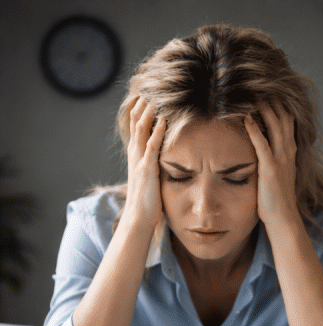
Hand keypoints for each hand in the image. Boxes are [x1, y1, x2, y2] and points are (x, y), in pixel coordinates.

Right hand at [122, 96, 166, 233]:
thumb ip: (153, 165)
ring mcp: (140, 160)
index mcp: (136, 156)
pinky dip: (157, 131)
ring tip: (154, 96)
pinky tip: (164, 119)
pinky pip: (152, 146)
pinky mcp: (147, 169)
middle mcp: (135, 154)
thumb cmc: (147, 200)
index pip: (135, 127)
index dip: (138, 111)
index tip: (144, 95)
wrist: (139, 217)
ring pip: (142, 130)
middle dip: (141, 105)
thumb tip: (161, 159)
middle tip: (148, 88)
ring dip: (148, 112)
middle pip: (136, 123)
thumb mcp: (150, 177)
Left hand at [244, 103, 302, 229]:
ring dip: (265, 109)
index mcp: (289, 152)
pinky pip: (262, 145)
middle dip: (274, 100)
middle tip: (261, 84)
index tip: (269, 91)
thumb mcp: (278, 174)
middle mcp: (288, 152)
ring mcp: (280, 160)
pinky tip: (246, 118)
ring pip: (275, 127)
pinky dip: (254, 130)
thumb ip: (272, 159)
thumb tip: (262, 149)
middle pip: (283, 118)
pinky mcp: (270, 169)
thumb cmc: (276, 199)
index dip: (280, 105)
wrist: (284, 218)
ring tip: (254, 94)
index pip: (287, 121)